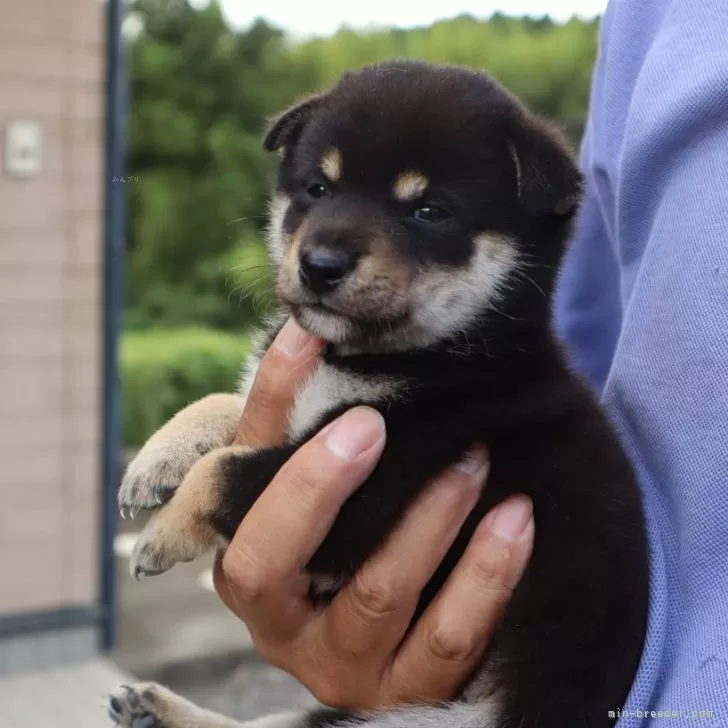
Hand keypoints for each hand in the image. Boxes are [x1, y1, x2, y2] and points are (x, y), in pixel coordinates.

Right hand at [214, 318, 533, 709]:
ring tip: (471, 456)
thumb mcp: (303, 479)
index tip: (328, 376)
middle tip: (380, 421)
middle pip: (280, 562)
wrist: (388, 614)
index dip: (279, 449)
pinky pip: (451, 639)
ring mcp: (347, 667)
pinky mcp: (410, 689)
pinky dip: (486, 576)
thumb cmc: (339, 524)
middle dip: (321, 487)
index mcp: (246, 570)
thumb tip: (304, 333)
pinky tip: (516, 519)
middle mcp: (281, 629)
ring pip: (378, 593)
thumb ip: (290, 420)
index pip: (243, 510)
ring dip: (427, 517)